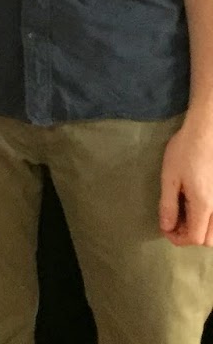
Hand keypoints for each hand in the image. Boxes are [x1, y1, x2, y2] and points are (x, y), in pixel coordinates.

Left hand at [159, 117, 212, 245]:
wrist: (207, 133)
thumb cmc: (185, 151)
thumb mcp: (170, 177)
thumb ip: (168, 205)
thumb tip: (166, 227)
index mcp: (204, 205)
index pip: (195, 239)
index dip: (177, 238)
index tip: (165, 228)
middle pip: (209, 241)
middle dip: (191, 236)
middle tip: (175, 221)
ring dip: (203, 230)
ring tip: (187, 214)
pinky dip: (212, 222)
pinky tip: (200, 206)